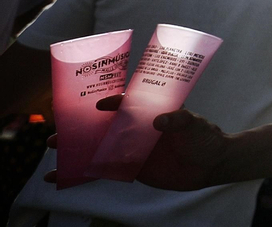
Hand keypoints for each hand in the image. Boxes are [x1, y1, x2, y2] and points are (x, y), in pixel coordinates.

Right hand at [45, 95, 228, 190]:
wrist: (211, 165)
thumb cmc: (205, 137)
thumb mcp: (195, 124)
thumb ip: (180, 120)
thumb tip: (160, 120)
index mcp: (151, 111)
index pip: (128, 103)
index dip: (113, 101)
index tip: (99, 104)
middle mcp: (137, 127)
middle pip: (104, 124)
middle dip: (81, 125)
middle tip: (57, 129)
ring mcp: (132, 147)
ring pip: (99, 146)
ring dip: (77, 148)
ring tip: (53, 150)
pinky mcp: (132, 167)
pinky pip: (105, 169)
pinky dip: (86, 172)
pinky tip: (65, 176)